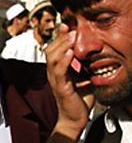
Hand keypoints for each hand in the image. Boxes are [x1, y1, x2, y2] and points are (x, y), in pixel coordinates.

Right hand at [46, 24, 94, 138]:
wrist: (75, 118)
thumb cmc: (78, 99)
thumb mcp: (82, 77)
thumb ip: (83, 65)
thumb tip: (92, 52)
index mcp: (57, 69)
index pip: (54, 48)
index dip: (59, 36)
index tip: (67, 24)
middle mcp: (53, 72)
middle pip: (50, 49)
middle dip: (59, 37)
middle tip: (69, 27)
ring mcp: (55, 79)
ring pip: (52, 58)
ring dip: (61, 46)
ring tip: (70, 37)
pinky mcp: (60, 87)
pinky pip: (59, 71)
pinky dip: (63, 61)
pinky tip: (69, 53)